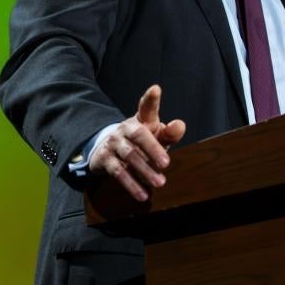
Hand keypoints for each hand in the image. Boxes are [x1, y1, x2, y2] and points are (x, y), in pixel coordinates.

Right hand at [88, 85, 185, 200]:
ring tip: (159, 183)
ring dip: (144, 170)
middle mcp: (125, 129)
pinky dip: (131, 185)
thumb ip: (169, 133)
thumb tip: (180, 125)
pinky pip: (118, 172)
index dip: (150, 99)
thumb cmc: (138, 143)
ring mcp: (113, 143)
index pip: (145, 107)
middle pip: (138, 135)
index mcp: (140, 120)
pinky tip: (142, 194)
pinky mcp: (104, 159)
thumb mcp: (154, 136)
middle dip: (152, 148)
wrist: (107, 151)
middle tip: (166, 163)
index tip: (155, 90)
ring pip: (129, 155)